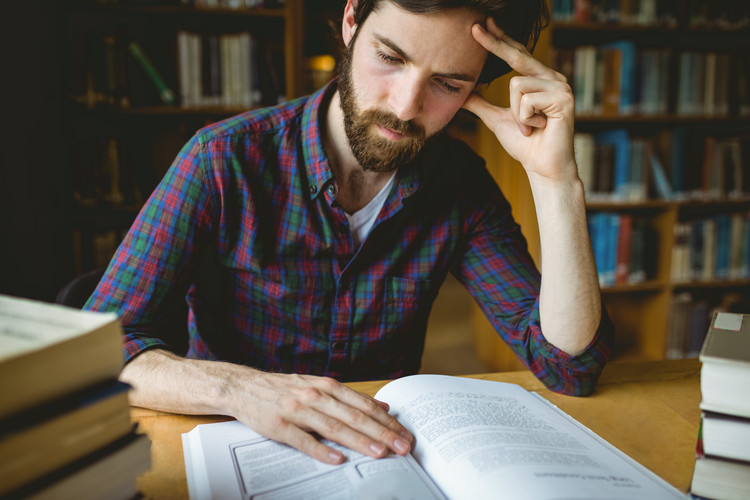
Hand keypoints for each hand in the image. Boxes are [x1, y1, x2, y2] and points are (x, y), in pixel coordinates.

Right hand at [230, 371, 412, 464]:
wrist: (245, 387)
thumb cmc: (285, 389)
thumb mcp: (319, 385)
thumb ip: (350, 397)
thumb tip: (383, 406)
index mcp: (327, 386)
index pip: (364, 405)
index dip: (386, 421)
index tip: (404, 434)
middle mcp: (315, 395)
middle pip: (354, 416)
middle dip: (381, 432)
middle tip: (402, 446)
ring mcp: (297, 410)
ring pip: (334, 427)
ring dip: (359, 441)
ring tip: (379, 452)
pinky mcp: (279, 425)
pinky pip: (303, 440)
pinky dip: (321, 450)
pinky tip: (337, 459)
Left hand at [462, 18, 576, 183]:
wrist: (543, 167)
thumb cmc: (525, 144)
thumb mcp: (497, 119)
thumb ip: (481, 104)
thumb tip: (464, 93)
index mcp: (540, 79)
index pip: (517, 54)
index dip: (500, 40)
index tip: (484, 24)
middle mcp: (553, 78)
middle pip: (517, 56)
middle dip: (495, 44)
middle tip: (474, 26)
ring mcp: (560, 86)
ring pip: (517, 85)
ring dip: (516, 113)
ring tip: (530, 126)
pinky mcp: (563, 99)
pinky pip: (527, 100)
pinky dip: (525, 119)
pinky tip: (539, 128)